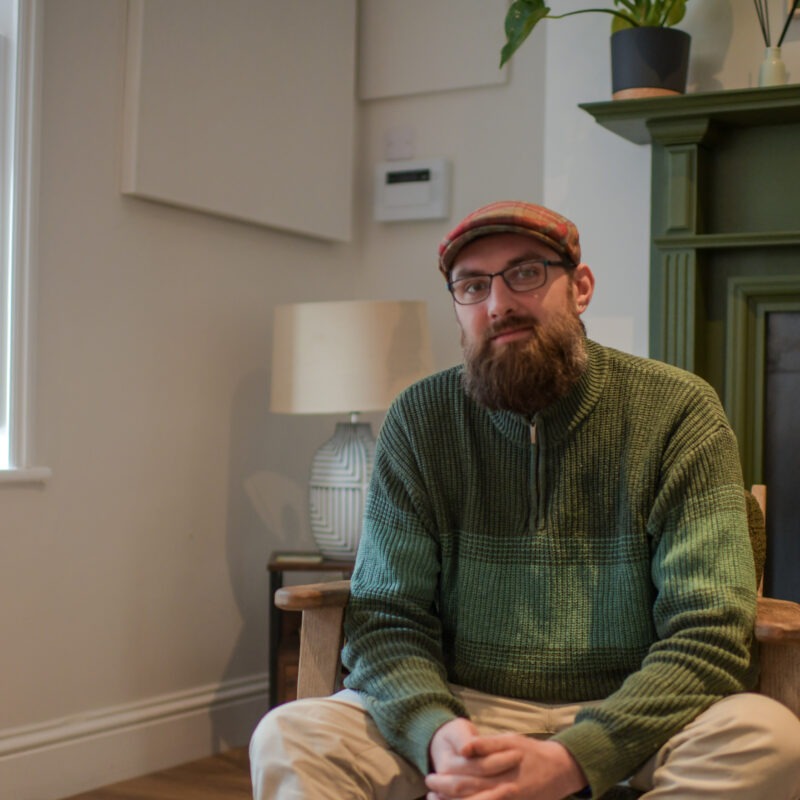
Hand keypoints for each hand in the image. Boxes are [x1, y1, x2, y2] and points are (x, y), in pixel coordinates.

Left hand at [426, 720, 586, 799]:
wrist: (559, 770)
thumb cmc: (530, 752)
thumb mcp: (510, 741)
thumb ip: (486, 744)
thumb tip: (464, 748)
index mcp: (499, 774)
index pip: (465, 782)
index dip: (444, 783)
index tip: (429, 778)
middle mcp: (503, 793)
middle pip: (467, 798)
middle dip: (444, 796)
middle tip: (428, 790)